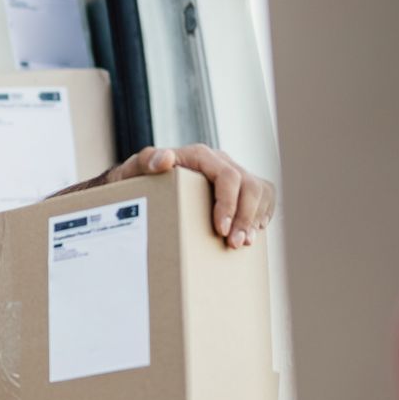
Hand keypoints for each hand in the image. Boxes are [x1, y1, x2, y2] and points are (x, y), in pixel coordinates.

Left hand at [108, 143, 275, 248]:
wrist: (138, 184)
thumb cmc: (136, 177)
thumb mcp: (135, 169)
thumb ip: (146, 161)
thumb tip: (164, 159)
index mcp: (200, 155)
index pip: (227, 176)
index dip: (229, 203)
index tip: (221, 229)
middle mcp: (219, 162)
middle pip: (249, 185)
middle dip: (245, 217)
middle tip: (233, 244)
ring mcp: (230, 173)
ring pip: (260, 190)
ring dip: (255, 217)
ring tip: (244, 242)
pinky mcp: (236, 187)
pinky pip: (263, 195)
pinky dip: (263, 212)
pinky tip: (254, 230)